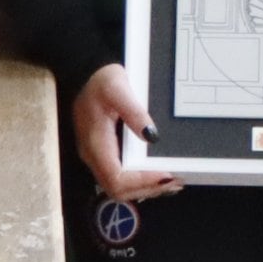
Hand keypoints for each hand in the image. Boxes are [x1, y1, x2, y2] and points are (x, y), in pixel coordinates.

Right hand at [69, 63, 179, 201]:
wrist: (85, 73)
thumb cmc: (101, 80)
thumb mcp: (118, 89)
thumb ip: (134, 112)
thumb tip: (152, 135)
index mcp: (95, 143)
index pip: (116, 179)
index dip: (141, 182)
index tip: (167, 175)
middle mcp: (93, 155)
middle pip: (117, 189)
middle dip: (147, 188)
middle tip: (176, 180)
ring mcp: (97, 156)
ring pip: (118, 186)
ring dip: (145, 188)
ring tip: (173, 180)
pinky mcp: (103, 152)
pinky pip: (119, 176)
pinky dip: (140, 180)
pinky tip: (158, 173)